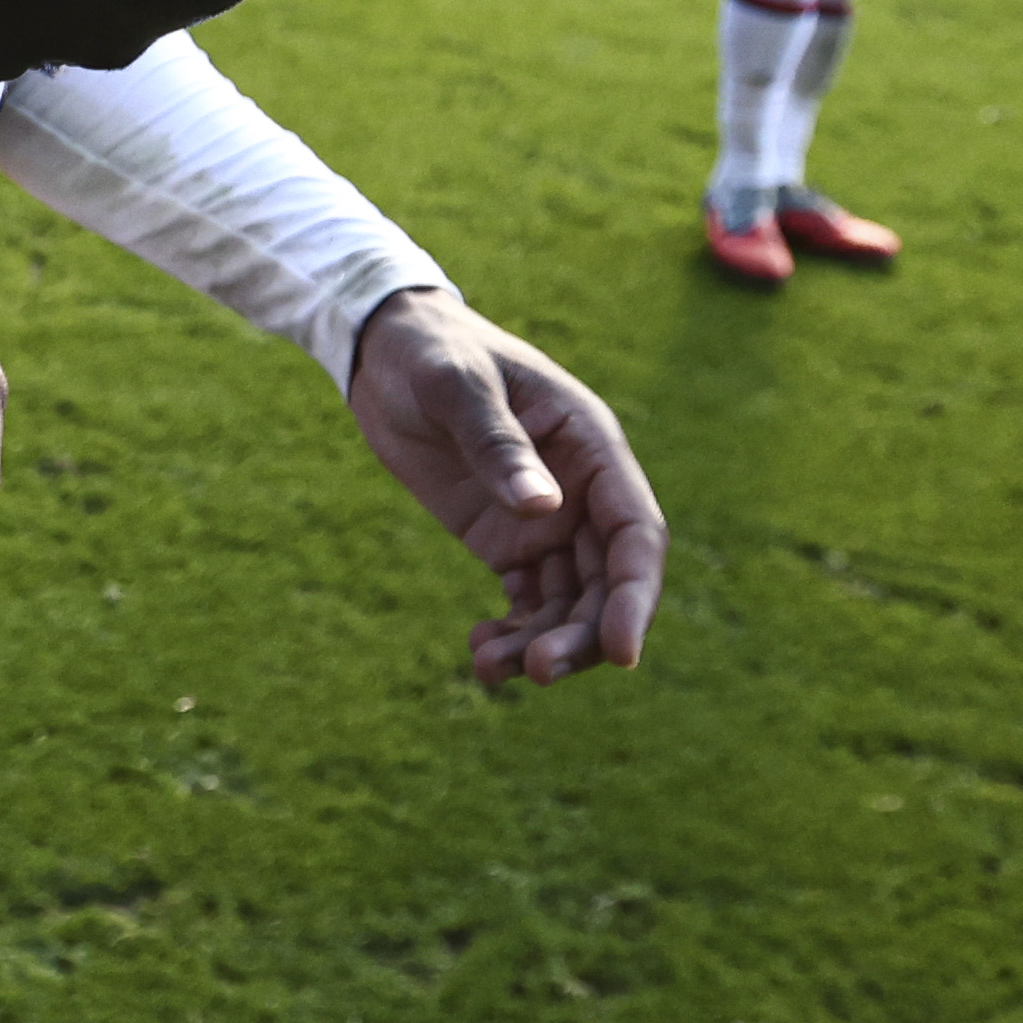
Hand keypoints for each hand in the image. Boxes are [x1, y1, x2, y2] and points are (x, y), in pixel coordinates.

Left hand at [339, 295, 666, 687]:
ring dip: (543, 643)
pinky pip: (528, 601)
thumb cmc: (431, 352)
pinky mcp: (508, 541)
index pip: (637, 531)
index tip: (621, 652)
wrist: (385, 352)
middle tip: (536, 670)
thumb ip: (497, 443)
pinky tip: (480, 652)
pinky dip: (514, 633)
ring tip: (488, 666)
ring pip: (570, 602)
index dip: (636, 594)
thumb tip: (545, 509)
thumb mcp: (456, 386)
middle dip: (582, 636)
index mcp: (593, 445)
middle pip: (607, 582)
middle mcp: (582, 491)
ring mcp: (548, 520)